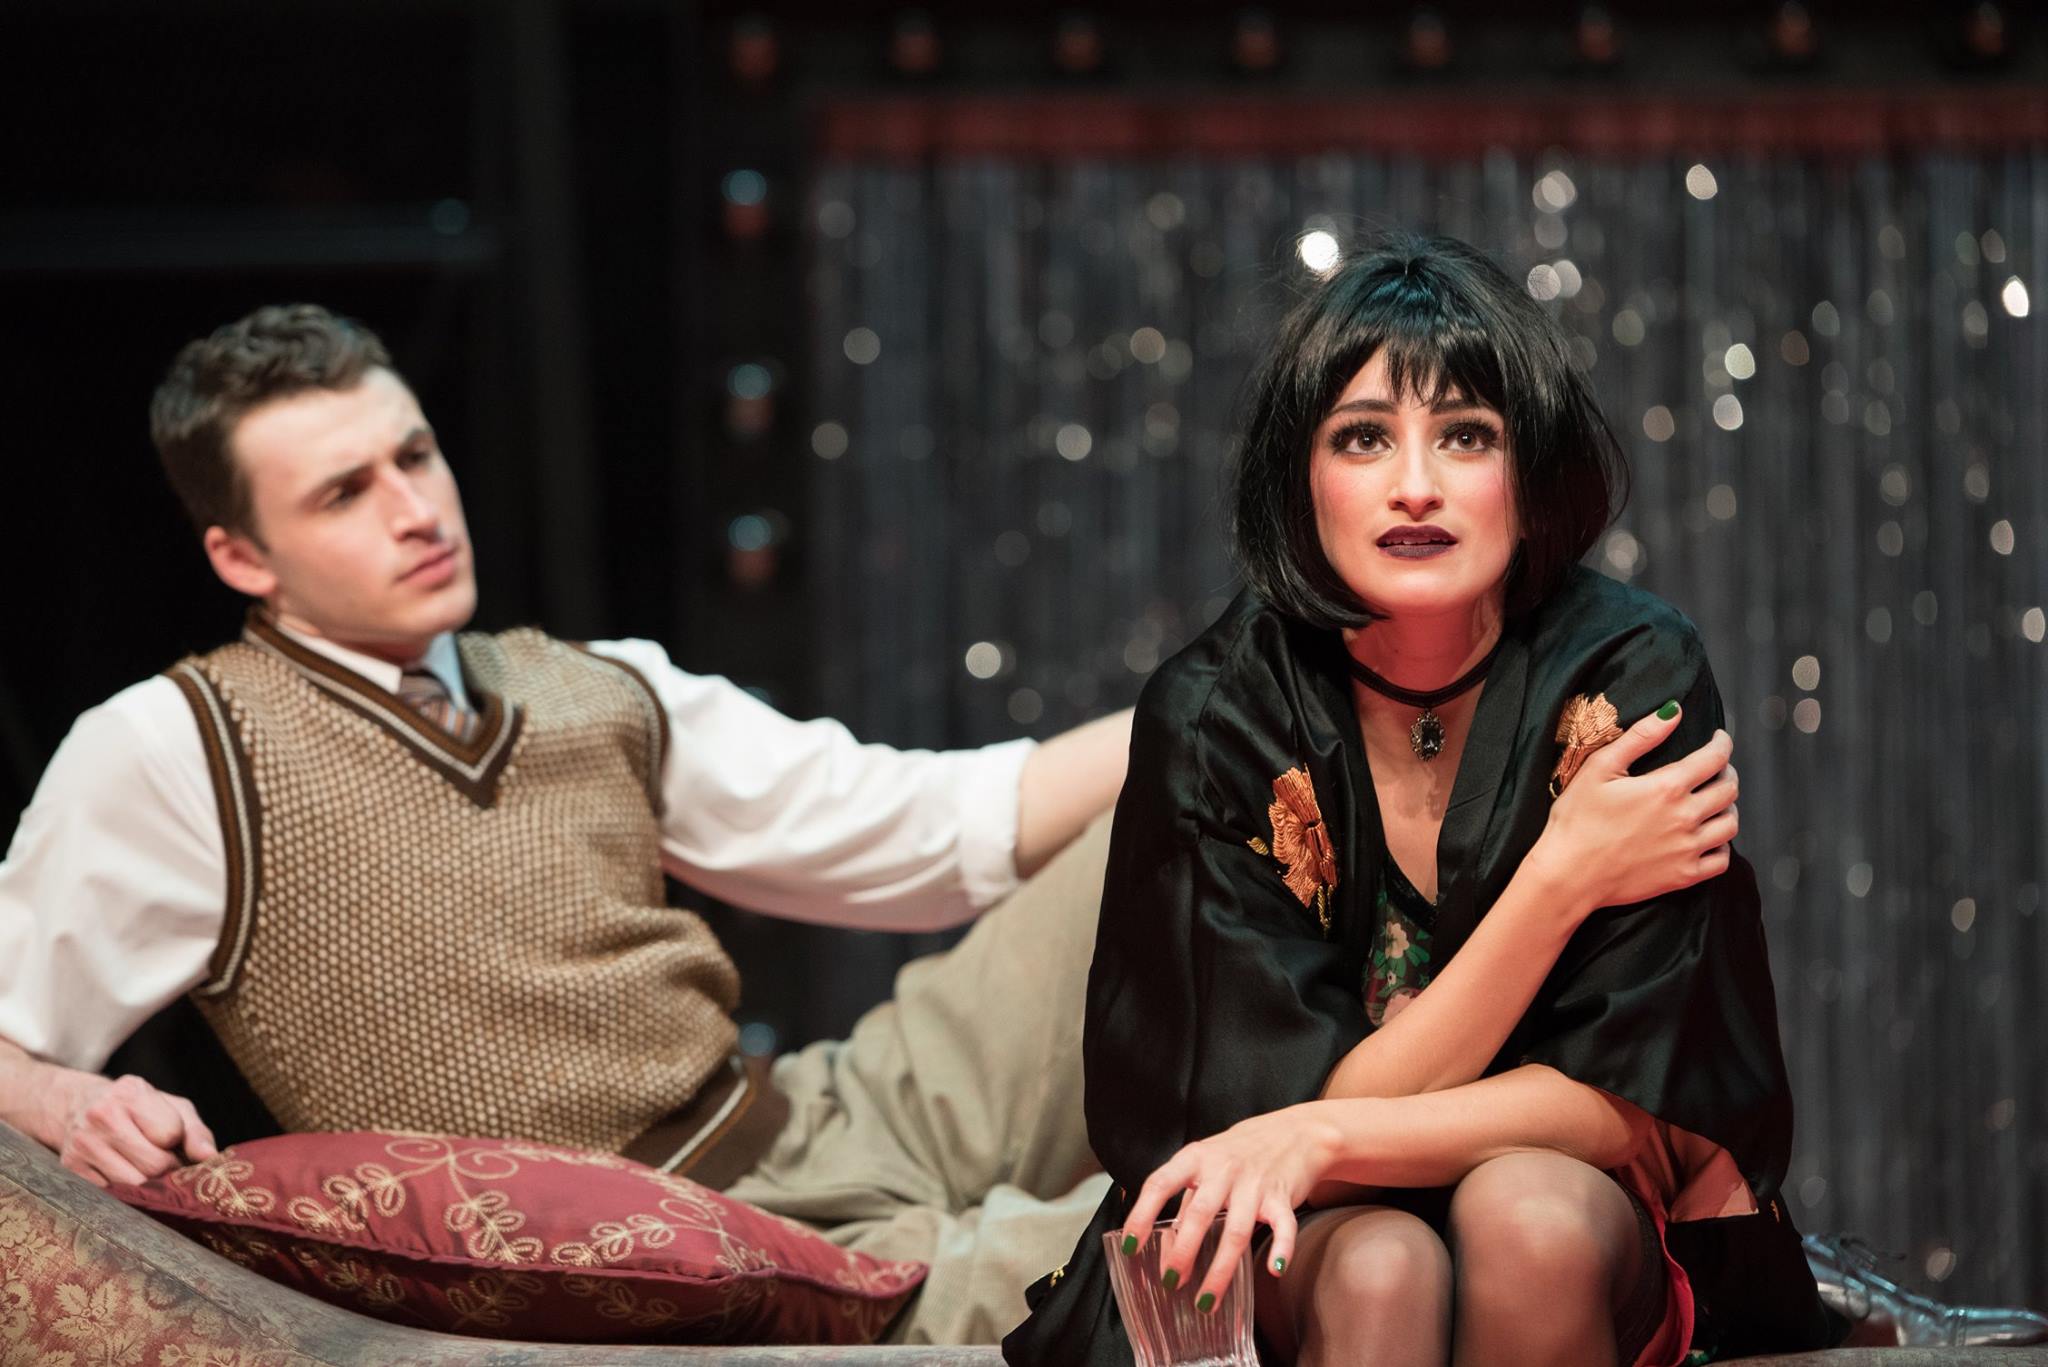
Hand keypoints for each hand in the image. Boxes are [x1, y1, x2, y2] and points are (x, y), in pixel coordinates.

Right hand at [55, 1073, 216, 1186]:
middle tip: (166, 1163)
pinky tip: (124, 1173)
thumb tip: (210, 1158)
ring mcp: (83, 1143)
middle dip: (167, 1169)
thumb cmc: (137, 1109)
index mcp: (131, 1093)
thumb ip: (195, 1132)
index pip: (169, 1134)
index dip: (176, 1141)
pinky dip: (124, 1192)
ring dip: (148, 1184)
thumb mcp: (171, 1108)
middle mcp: (102, 1115)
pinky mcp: (70, 1167)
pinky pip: (109, 1194)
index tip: (170, 1139)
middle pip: (153, 1165)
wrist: (78, 1105)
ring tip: (146, 1169)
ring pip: (132, 1185)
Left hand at [1117, 1106, 1335, 1310]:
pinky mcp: (1282, 1197)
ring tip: (1206, 1300)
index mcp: (1195, 1158)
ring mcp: (1254, 1183)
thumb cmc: (1240, 1152)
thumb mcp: (1205, 1166)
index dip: (1141, 1215)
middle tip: (1170, 1282)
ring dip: (1220, 1270)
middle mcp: (1223, 1169)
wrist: (1294, 1132)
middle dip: (1183, 1252)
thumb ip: (1185, 1204)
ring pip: (1236, 1231)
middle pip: (1199, 1214)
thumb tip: (1166, 1251)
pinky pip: (1284, 1227)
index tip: (1129, 1246)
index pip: (1160, 1184)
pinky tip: (1273, 1271)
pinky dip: (1281, 1249)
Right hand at [1531, 702, 1738, 916]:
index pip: (1714, 758)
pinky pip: (1721, 859)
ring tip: (1713, 802)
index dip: (1722, 743)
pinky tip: (1707, 837)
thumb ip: (1641, 737)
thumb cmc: (1576, 818)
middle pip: (1728, 789)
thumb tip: (1674, 712)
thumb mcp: (1600, 768)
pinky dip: (1721, 845)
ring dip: (1727, 808)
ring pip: (1730, 824)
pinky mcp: (1684, 876)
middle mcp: (1685, 817)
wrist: (1568, 874)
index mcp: (1666, 787)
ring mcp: (1687, 849)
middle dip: (1726, 772)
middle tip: (1715, 769)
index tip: (1719, 738)